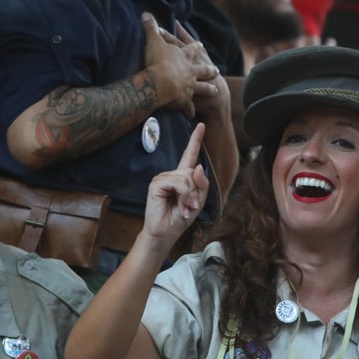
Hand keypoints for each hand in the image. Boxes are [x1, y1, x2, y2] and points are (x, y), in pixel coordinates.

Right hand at [142, 14, 219, 116]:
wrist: (160, 83)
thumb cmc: (157, 60)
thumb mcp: (153, 40)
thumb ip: (150, 27)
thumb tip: (146, 13)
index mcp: (185, 57)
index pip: (192, 49)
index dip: (195, 47)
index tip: (200, 44)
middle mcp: (191, 72)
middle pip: (203, 70)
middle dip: (209, 70)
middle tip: (216, 70)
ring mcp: (190, 87)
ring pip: (203, 88)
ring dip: (208, 89)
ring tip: (215, 90)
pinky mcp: (185, 100)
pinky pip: (189, 107)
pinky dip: (190, 110)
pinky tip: (192, 114)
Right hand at [142, 123, 208, 243]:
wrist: (165, 233)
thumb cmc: (180, 218)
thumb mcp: (198, 202)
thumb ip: (202, 185)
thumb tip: (197, 167)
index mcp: (183, 177)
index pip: (190, 155)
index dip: (195, 140)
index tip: (201, 125)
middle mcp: (172, 174)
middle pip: (192, 171)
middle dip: (196, 191)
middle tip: (191, 207)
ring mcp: (163, 177)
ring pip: (186, 177)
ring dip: (190, 195)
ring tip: (185, 208)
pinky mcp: (156, 183)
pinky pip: (177, 182)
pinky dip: (184, 195)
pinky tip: (180, 206)